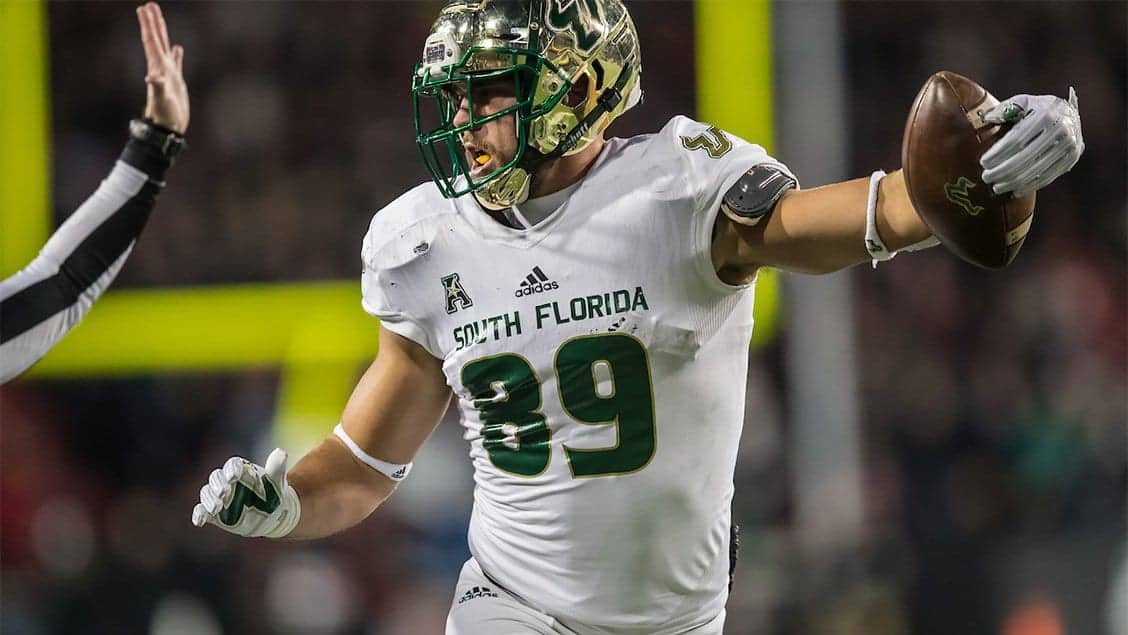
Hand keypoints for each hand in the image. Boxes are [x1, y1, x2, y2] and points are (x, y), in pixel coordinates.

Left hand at [136, 2, 188, 133]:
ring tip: (160, 19)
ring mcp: (168, 73)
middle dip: (153, 22)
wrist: (167, 127)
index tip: (144, 8)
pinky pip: (176, 62)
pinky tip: (178, 48)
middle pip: (156, 39)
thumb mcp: (160, 99)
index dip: (148, 24)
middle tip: (150, 5)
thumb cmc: (164, 114)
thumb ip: (157, 87)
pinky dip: (177, 54)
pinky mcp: (176, 81)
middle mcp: (161, 67)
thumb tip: (152, 78)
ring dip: (162, 33)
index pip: (151, 41)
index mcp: (157, 67)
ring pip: (165, 47)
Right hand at [192, 448, 300, 537]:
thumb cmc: (274, 493)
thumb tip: (280, 452)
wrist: (273, 515)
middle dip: (218, 485)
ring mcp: (220, 497)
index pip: (233, 465)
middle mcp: (228, 481)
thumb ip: (277, 467)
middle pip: (216, 478)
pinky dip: (199, 515)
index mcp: (242, 470)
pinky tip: (199, 520)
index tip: (234, 476)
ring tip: (217, 508)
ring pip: (207, 493)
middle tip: (224, 493)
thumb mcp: (277, 481)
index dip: (232, 469)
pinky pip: (202, 511)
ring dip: (209, 500)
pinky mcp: (215, 514)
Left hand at [980, 88, 1083, 197]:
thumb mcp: (1023, 102)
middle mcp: (1060, 129)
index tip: (983, 162)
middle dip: (1002, 170)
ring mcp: (1069, 145)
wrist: (1070, 113)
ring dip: (1013, 182)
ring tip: (996, 187)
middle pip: (1025, 158)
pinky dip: (1030, 186)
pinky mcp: (1072, 158)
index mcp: (1045, 114)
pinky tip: (1014, 191)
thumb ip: (1005, 108)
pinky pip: (1049, 177)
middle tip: (985, 177)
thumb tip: (988, 118)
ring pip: (1035, 170)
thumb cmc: (1038, 109)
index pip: (1017, 139)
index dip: (998, 153)